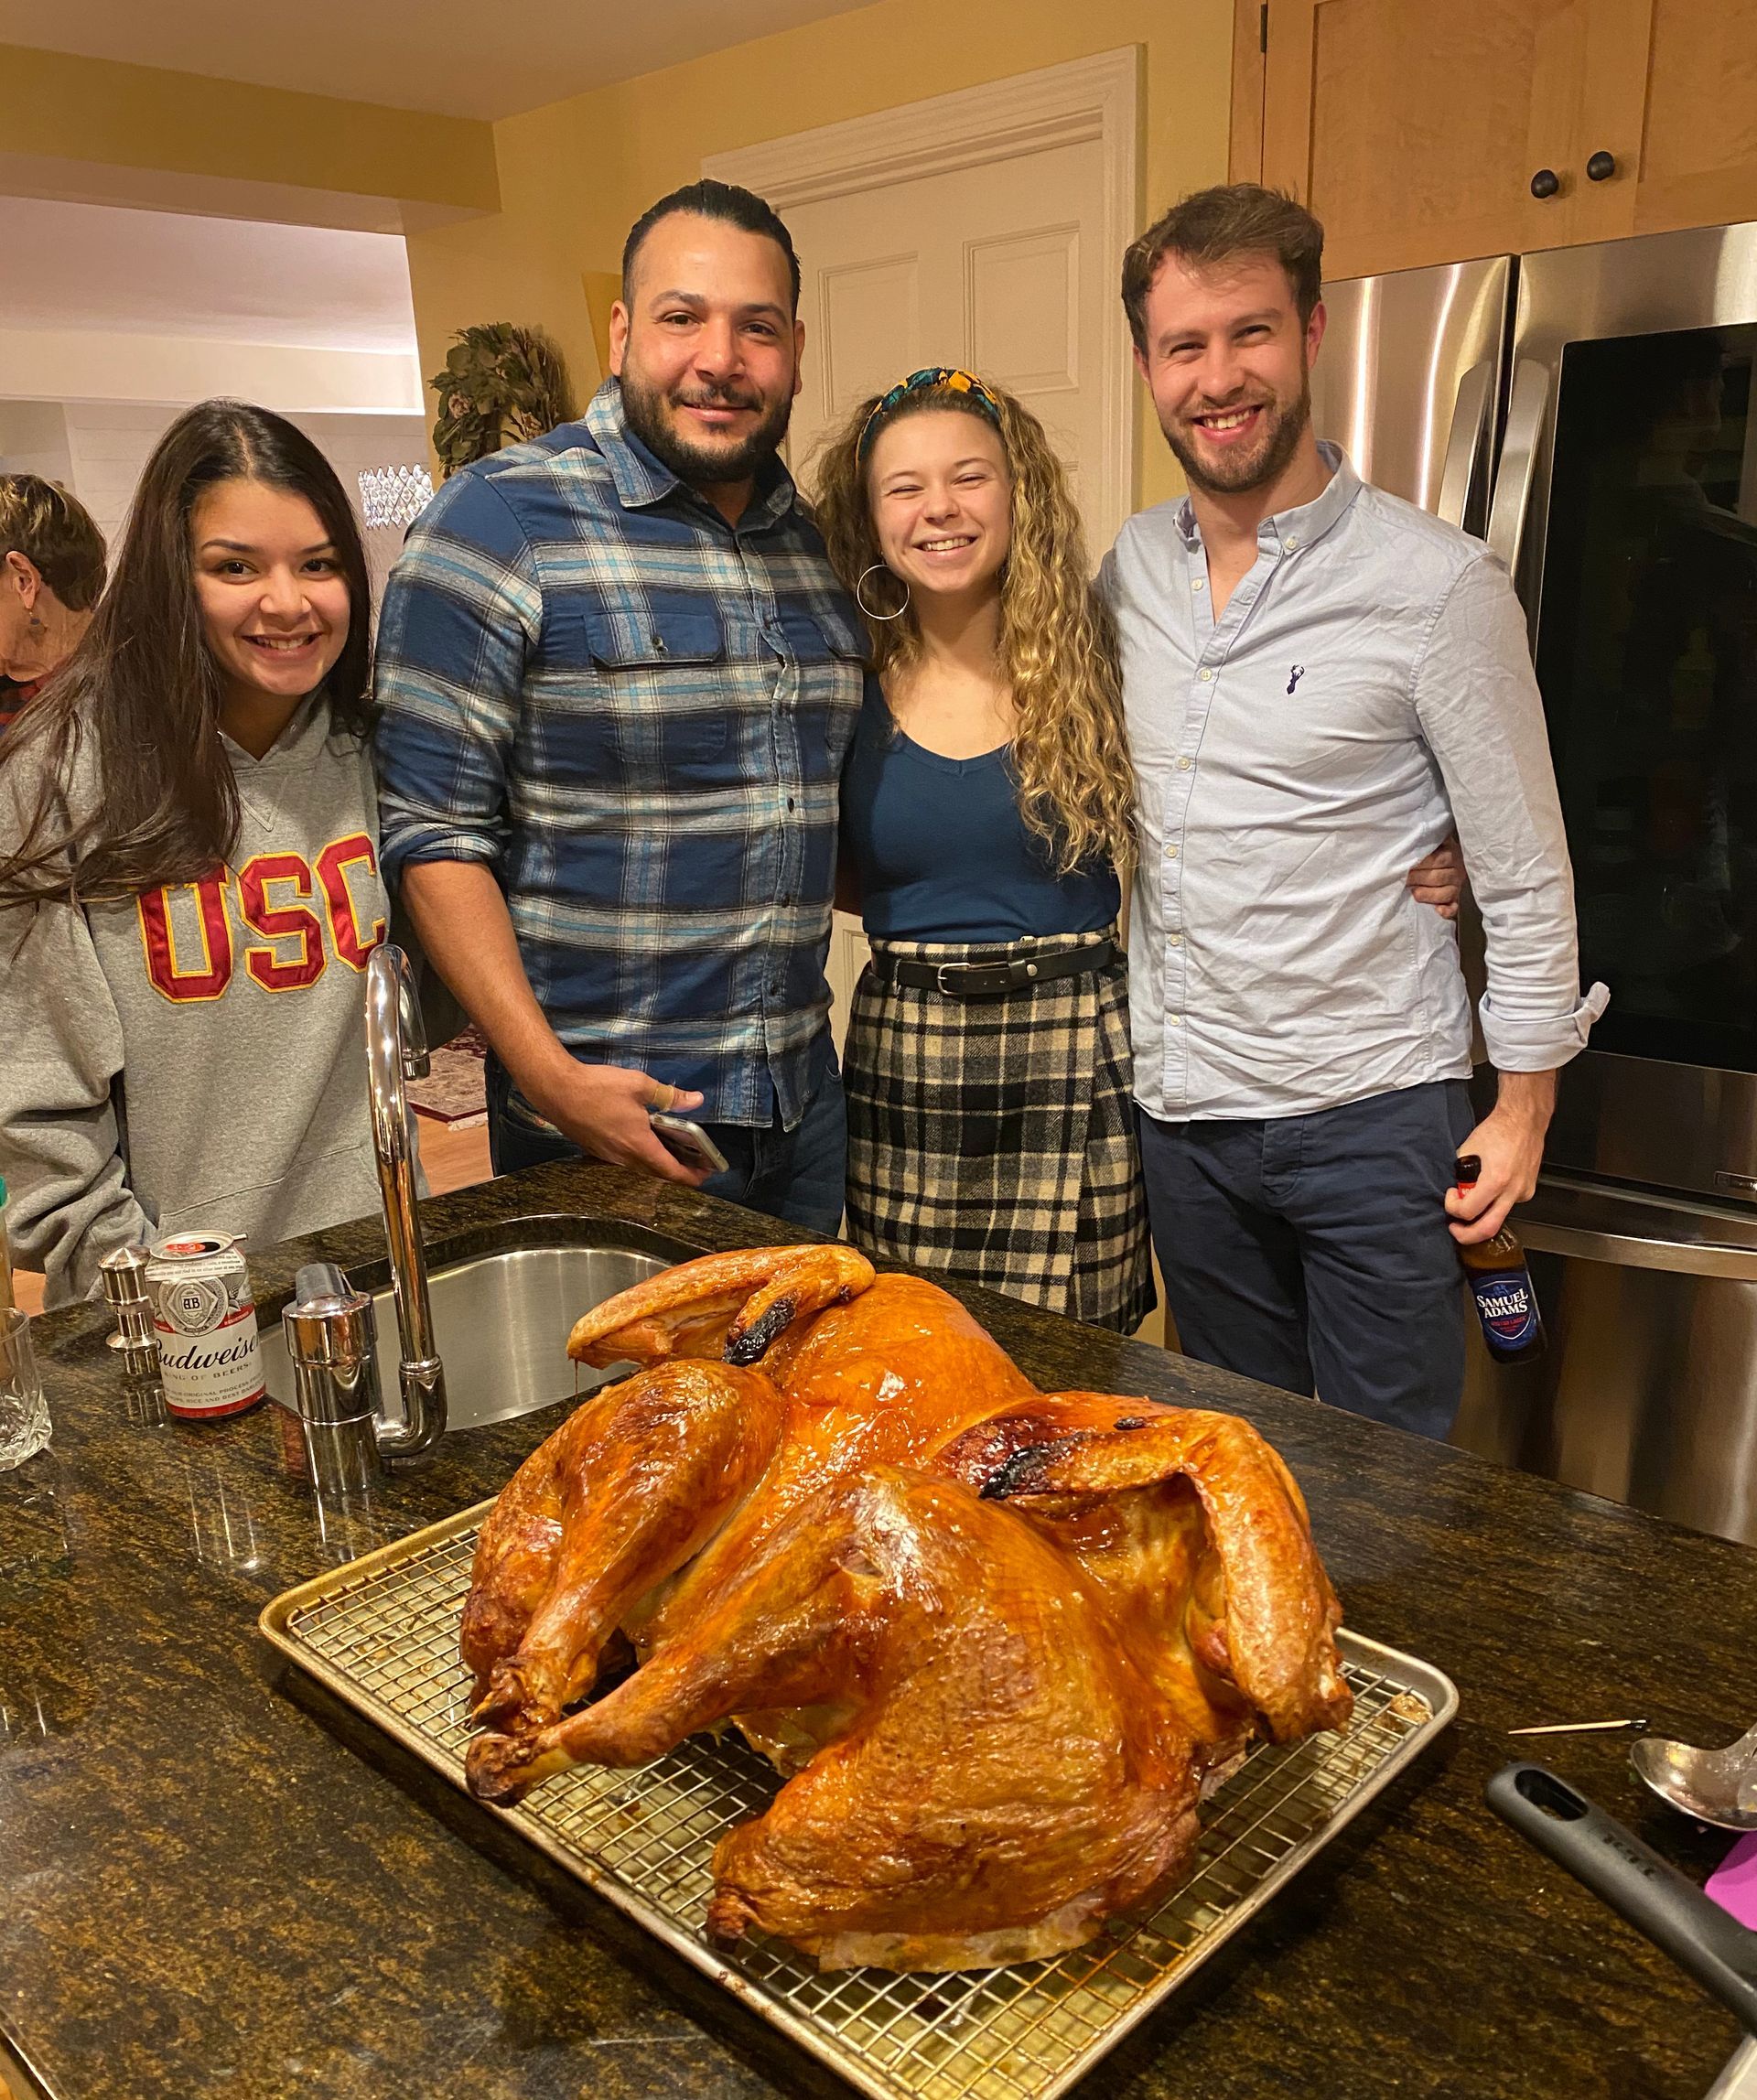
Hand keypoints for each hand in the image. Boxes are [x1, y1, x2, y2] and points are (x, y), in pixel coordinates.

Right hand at [524, 1058, 711, 1185]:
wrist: (556, 1090)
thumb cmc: (599, 1087)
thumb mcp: (639, 1085)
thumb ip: (669, 1096)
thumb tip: (696, 1100)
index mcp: (639, 1145)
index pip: (671, 1171)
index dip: (691, 1176)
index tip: (707, 1174)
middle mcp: (624, 1158)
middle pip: (656, 1174)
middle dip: (678, 1173)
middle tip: (696, 1164)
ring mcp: (608, 1156)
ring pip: (639, 1168)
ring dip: (658, 1166)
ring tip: (673, 1154)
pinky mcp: (596, 1150)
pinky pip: (624, 1161)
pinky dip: (640, 1158)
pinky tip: (643, 1143)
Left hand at [1407, 831, 1465, 920]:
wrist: (1439, 863)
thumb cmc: (1425, 853)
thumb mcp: (1428, 843)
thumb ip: (1422, 843)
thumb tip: (1407, 844)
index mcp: (1451, 852)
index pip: (1438, 859)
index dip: (1421, 864)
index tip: (1406, 866)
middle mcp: (1457, 869)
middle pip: (1439, 876)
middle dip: (1419, 878)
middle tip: (1405, 879)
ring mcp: (1457, 885)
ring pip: (1447, 893)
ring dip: (1429, 894)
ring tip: (1414, 893)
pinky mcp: (1455, 900)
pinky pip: (1454, 908)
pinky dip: (1447, 911)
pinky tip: (1438, 910)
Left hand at [1445, 1071, 1554, 1243]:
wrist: (1524, 1121)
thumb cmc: (1497, 1130)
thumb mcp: (1467, 1151)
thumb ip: (1460, 1174)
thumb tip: (1455, 1189)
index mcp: (1496, 1180)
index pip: (1468, 1211)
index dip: (1453, 1208)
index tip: (1450, 1197)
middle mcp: (1512, 1190)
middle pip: (1488, 1229)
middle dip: (1467, 1235)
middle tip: (1455, 1230)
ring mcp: (1523, 1192)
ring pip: (1500, 1217)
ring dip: (1481, 1217)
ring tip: (1471, 1204)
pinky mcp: (1528, 1191)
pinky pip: (1508, 1205)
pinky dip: (1494, 1203)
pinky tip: (1489, 1190)